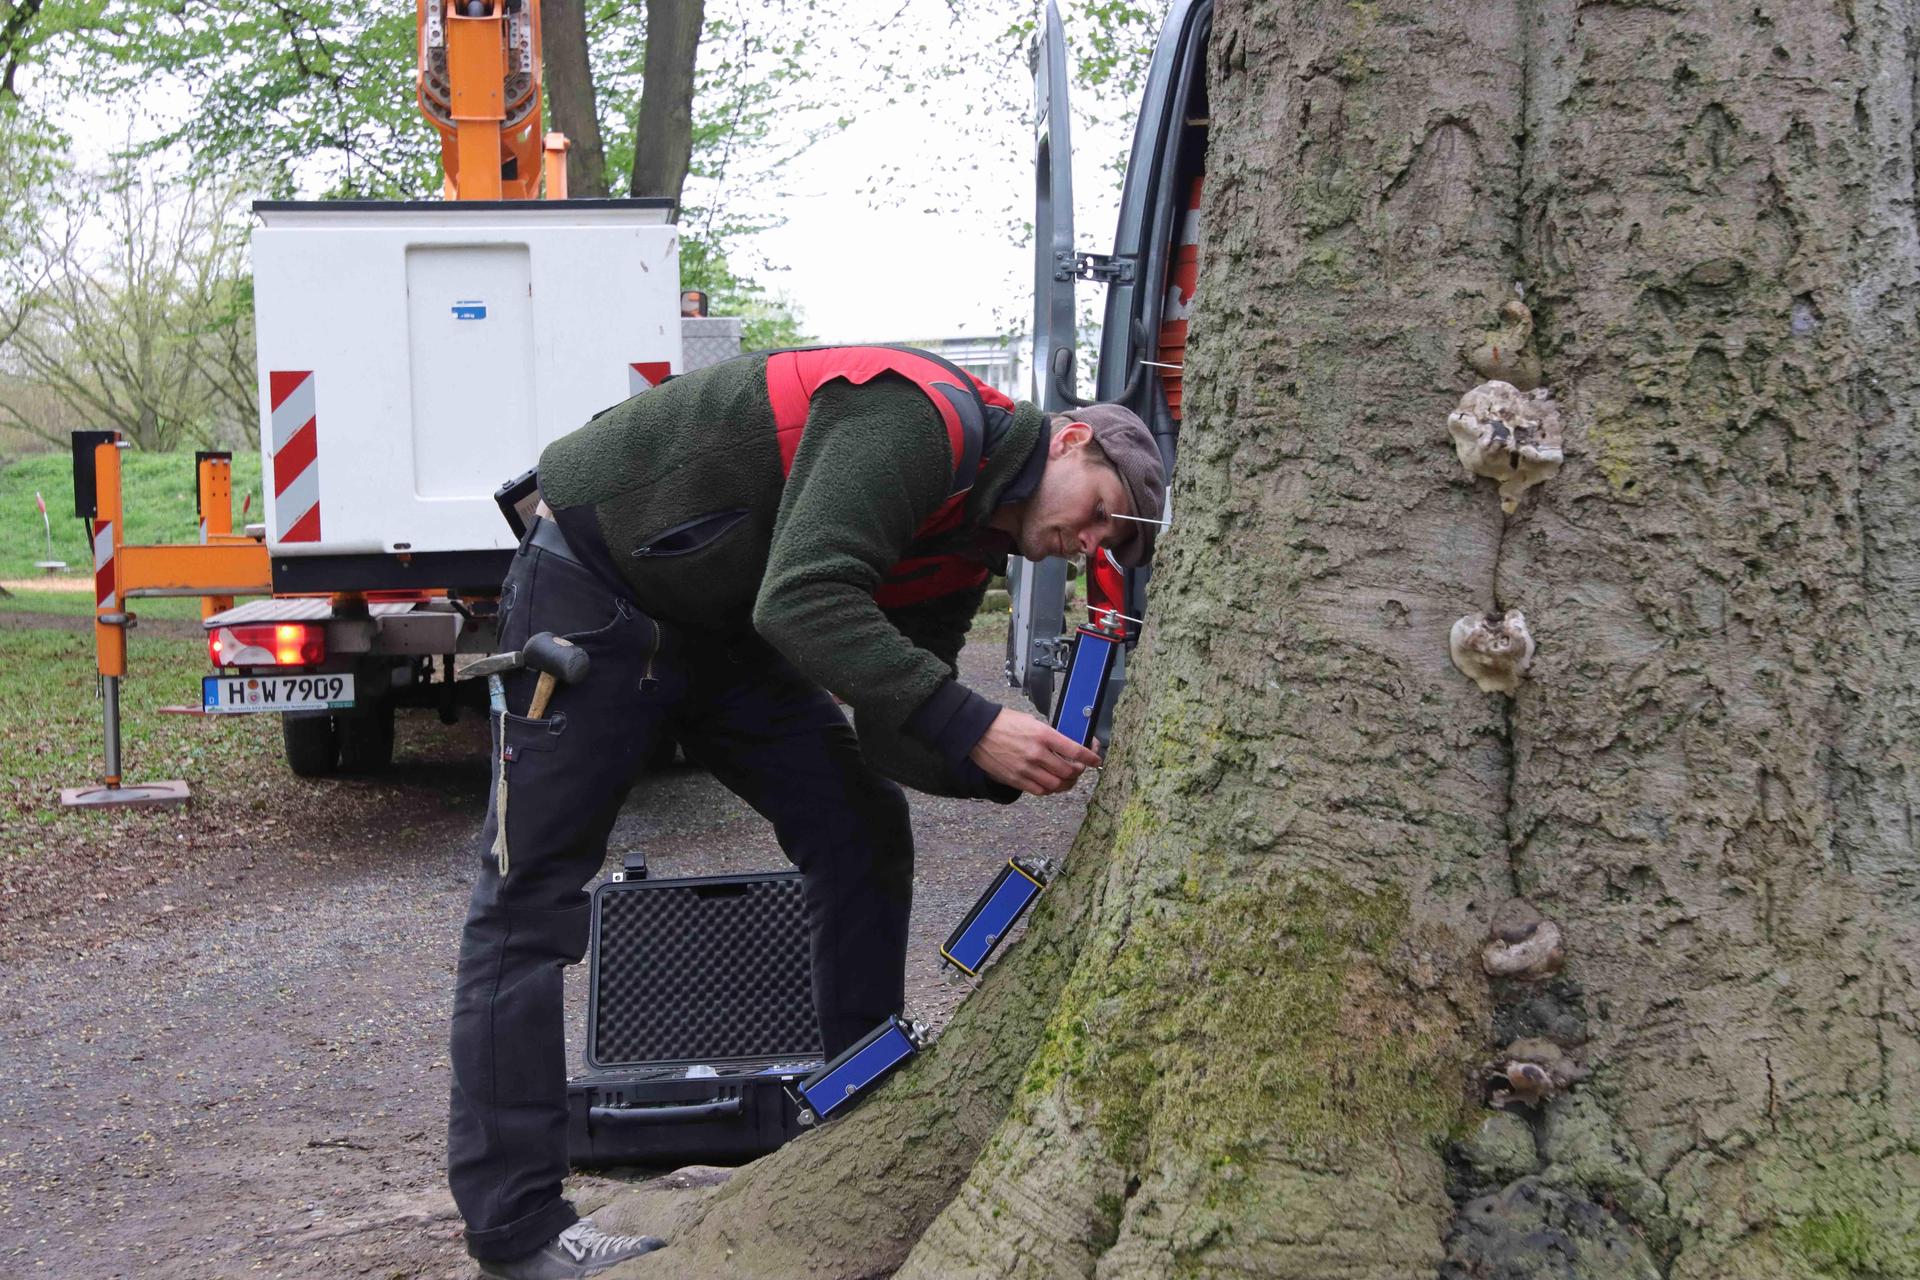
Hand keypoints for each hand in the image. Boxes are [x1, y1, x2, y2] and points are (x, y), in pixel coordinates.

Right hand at [968, 708, 1103, 795]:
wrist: (978, 731)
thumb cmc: (1004, 722)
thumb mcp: (1032, 722)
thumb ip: (1049, 736)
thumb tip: (1064, 747)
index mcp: (1043, 735)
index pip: (1075, 751)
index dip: (1090, 757)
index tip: (1095, 759)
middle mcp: (1036, 753)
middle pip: (1068, 772)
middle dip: (1078, 772)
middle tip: (1079, 769)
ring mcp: (1026, 768)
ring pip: (1056, 785)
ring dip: (1065, 783)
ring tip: (1066, 779)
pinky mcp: (1016, 779)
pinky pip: (1039, 790)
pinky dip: (1049, 789)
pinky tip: (1050, 783)